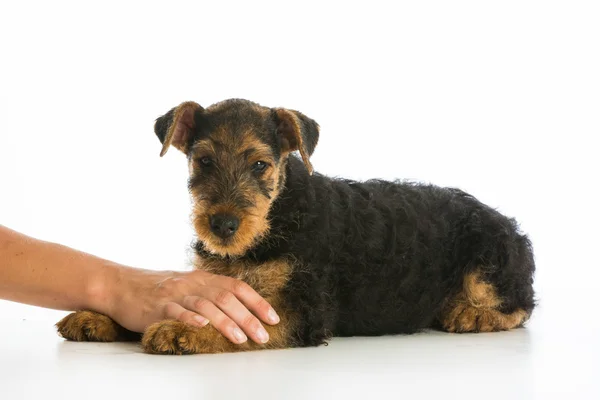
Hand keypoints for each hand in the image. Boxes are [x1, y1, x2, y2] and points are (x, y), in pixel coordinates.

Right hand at [97, 266, 279, 344]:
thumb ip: (211, 295)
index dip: (257, 302)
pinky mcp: (157, 307)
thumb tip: (241, 311)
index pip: (237, 287)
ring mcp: (175, 294)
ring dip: (225, 322)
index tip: (273, 318)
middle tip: (262, 336)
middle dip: (247, 318)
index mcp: (203, 278)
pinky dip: (190, 318)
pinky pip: (175, 311)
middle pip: (226, 297)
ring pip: (205, 305)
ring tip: (240, 338)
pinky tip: (202, 326)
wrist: (122, 285)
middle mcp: (193, 284)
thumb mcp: (189, 286)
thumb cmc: (159, 289)